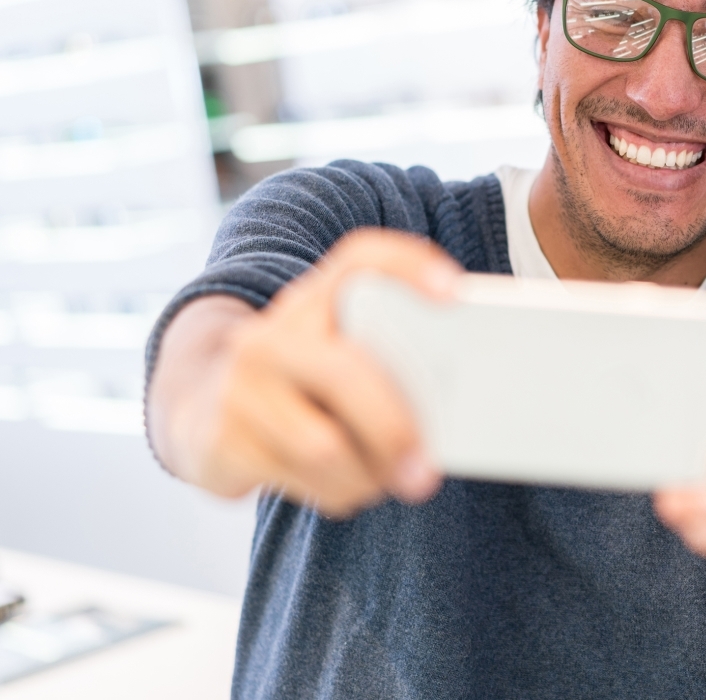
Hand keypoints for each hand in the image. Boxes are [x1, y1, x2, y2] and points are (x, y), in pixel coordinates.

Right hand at [148, 228, 461, 516]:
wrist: (203, 408)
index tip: (453, 293)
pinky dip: (338, 494)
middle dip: (395, 431)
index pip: (362, 259)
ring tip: (385, 478)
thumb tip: (454, 414)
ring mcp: (241, 384)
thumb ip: (390, 361)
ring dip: (368, 476)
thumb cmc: (306, 384)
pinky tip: (345, 487)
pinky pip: (300, 480)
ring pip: (325, 447)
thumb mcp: (341, 354)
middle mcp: (273, 333)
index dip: (409, 267)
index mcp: (316, 299)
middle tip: (426, 472)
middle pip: (348, 376)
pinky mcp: (221, 438)